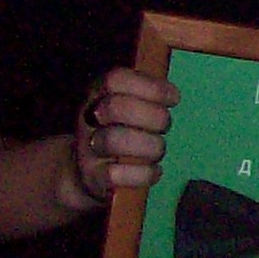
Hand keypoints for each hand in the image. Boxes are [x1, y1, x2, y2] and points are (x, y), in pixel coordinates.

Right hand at [64, 68, 179, 213]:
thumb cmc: (120, 131)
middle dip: (153, 116)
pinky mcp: (92, 178)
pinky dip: (143, 173)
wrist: (84, 172)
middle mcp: (88, 119)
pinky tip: (153, 170)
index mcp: (99, 94)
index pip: (116, 79)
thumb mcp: (129, 106)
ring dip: (149, 146)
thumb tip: (173, 94)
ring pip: (115, 140)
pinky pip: (116, 175)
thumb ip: (148, 94)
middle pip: (116, 107)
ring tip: (157, 150)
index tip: (173, 99)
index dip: (151, 87)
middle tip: (164, 126)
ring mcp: (87, 149)